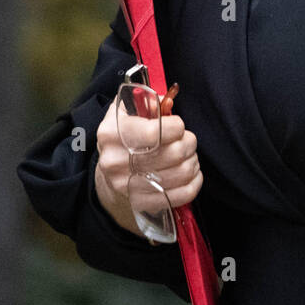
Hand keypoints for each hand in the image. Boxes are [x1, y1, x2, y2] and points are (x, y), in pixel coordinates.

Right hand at [94, 86, 202, 236]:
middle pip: (173, 153)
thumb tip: (165, 101)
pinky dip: (195, 182)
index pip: (154, 132)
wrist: (110, 171)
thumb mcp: (127, 110)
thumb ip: (145, 101)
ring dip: (193, 161)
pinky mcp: (141, 203)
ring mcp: (127, 186)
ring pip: (181, 173)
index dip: (176, 127)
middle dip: (189, 143)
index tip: (178, 125)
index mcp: (112, 133)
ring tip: (189, 155)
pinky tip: (192, 173)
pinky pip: (182, 194)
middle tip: (188, 140)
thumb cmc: (124, 135)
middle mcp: (116, 161)